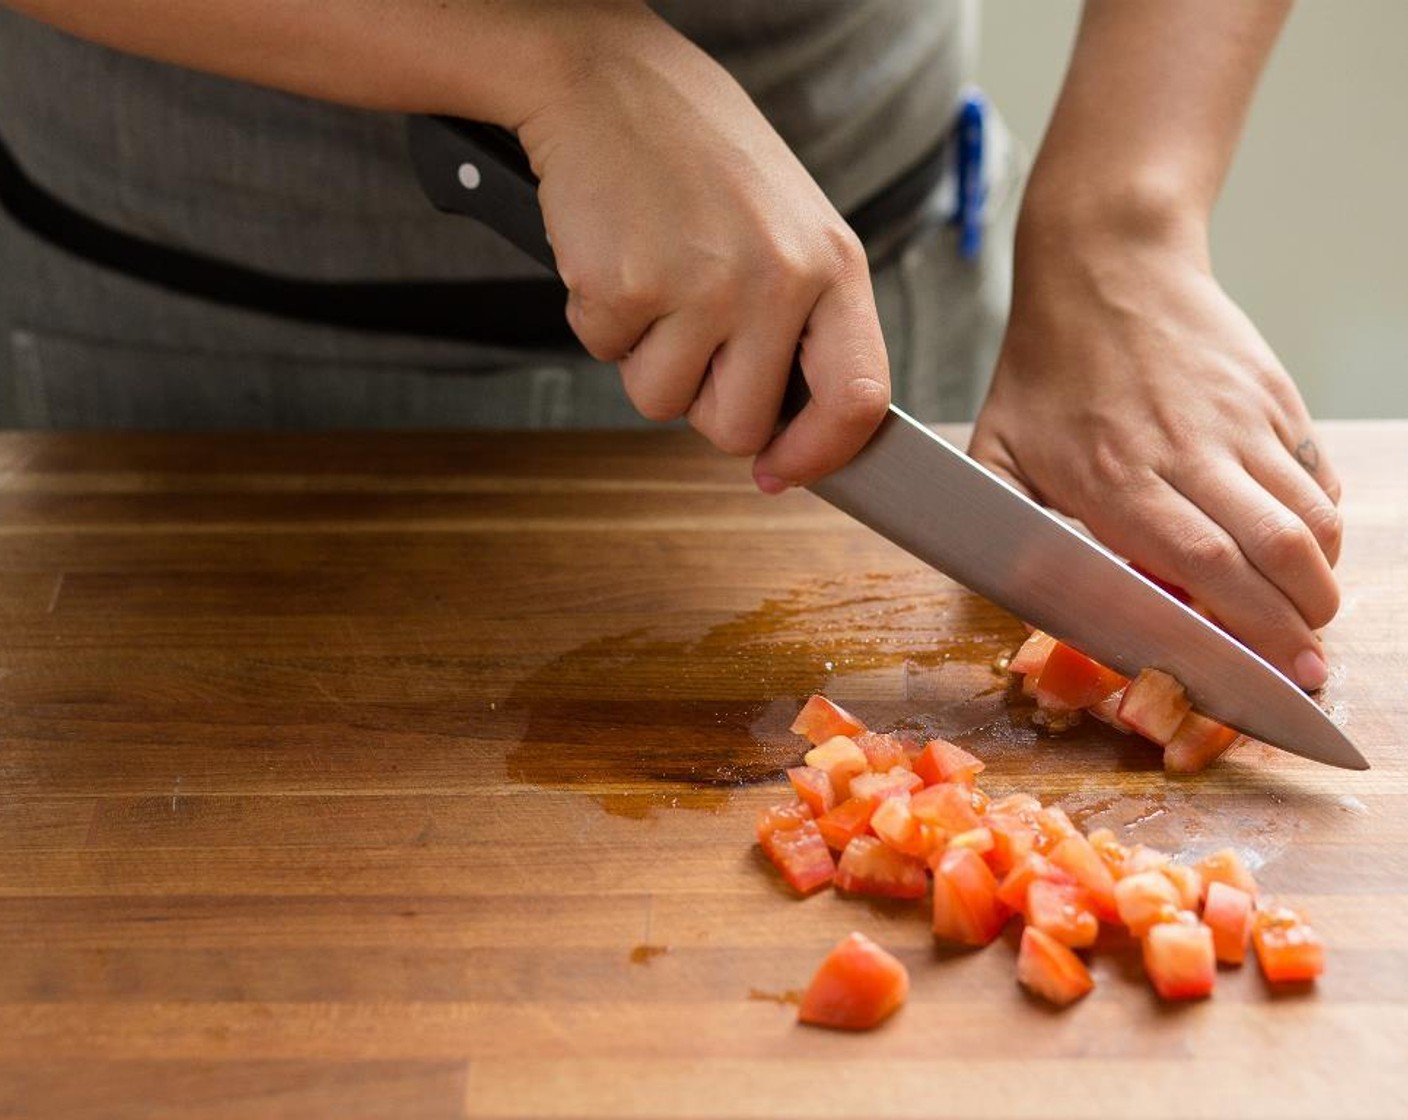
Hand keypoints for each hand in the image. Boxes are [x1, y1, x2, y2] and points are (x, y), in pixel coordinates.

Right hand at [514, 5, 888, 489]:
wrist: (608, 81)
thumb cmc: (701, 157)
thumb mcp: (789, 228)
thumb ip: (802, 325)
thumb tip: (785, 440)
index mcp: (832, 265)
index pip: (857, 400)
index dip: (819, 454)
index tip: (783, 471)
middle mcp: (776, 279)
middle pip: (740, 426)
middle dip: (704, 400)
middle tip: (691, 330)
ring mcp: (699, 286)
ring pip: (662, 403)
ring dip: (646, 358)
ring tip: (656, 275)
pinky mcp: (623, 287)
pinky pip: (605, 357)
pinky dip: (600, 321)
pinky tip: (618, 256)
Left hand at [968, 219, 1341, 689]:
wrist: (1105, 264)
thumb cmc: (1044, 371)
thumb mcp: (994, 452)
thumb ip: (1008, 529)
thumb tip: (1028, 600)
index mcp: (1115, 477)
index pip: (1204, 565)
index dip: (1252, 628)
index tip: (1278, 673)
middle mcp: (1188, 450)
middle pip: (1276, 551)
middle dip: (1304, 621)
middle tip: (1306, 663)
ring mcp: (1239, 420)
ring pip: (1312, 516)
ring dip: (1321, 578)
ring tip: (1308, 611)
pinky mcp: (1272, 395)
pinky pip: (1317, 474)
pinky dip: (1323, 522)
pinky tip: (1301, 546)